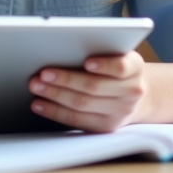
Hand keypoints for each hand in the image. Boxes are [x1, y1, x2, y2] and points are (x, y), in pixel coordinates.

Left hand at [28, 51, 147, 132]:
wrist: (134, 94)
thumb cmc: (116, 68)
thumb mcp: (117, 54)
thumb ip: (99, 50)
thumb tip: (62, 46)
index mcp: (135, 68)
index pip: (121, 67)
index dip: (104, 65)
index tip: (87, 62)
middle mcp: (132, 91)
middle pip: (94, 87)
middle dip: (65, 80)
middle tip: (43, 73)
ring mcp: (120, 112)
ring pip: (82, 104)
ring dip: (55, 95)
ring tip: (36, 86)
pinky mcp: (106, 126)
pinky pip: (77, 120)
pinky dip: (54, 111)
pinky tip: (39, 104)